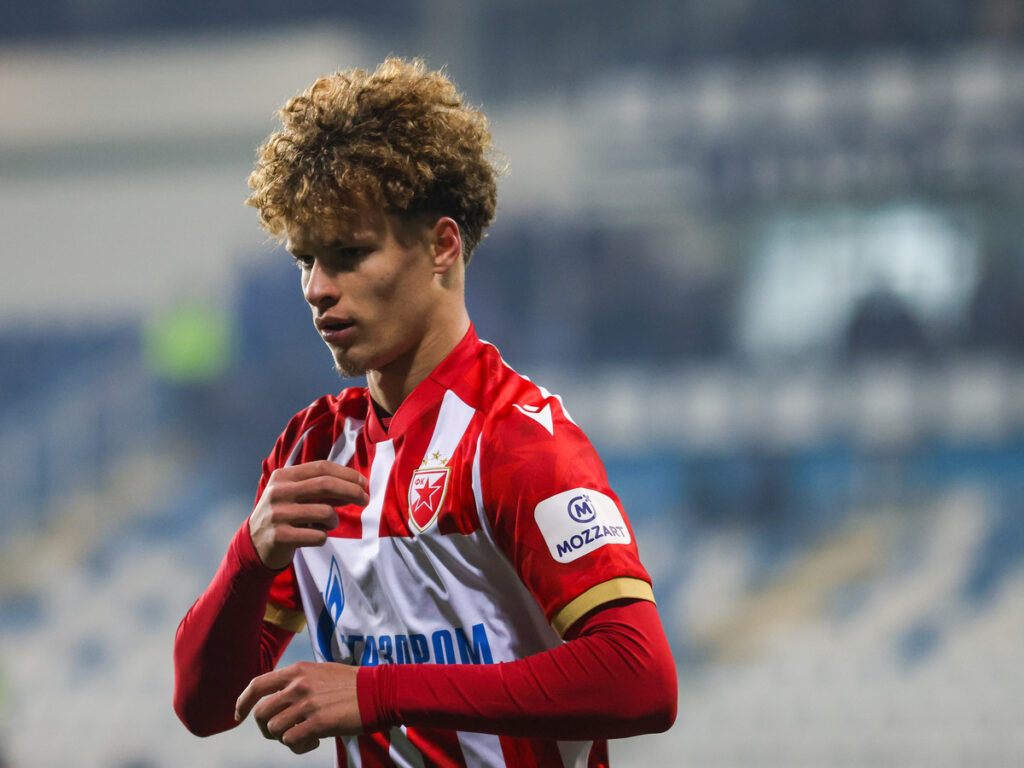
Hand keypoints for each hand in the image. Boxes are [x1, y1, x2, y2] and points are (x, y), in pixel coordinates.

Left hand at [235, 661, 361, 753]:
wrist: (378, 691)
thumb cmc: (353, 683)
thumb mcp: (321, 672)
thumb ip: (299, 681)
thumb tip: (280, 697)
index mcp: (297, 671)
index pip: (257, 685)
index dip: (243, 702)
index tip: (239, 715)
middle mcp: (297, 686)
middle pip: (261, 713)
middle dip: (266, 728)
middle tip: (281, 733)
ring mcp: (306, 705)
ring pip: (275, 729)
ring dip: (285, 738)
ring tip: (303, 736)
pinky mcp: (317, 724)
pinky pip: (291, 741)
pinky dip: (298, 746)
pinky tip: (314, 741)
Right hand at [249, 460, 368, 568]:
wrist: (254, 543)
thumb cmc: (285, 514)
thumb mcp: (298, 495)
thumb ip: (323, 489)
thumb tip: (358, 486)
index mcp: (283, 476)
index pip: (321, 467)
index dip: (347, 474)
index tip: (363, 483)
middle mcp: (278, 492)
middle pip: (325, 485)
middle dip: (352, 491)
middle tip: (365, 499)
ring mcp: (277, 514)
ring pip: (325, 513)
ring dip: (334, 520)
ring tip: (327, 524)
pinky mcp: (279, 537)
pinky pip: (318, 536)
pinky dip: (323, 537)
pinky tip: (314, 536)